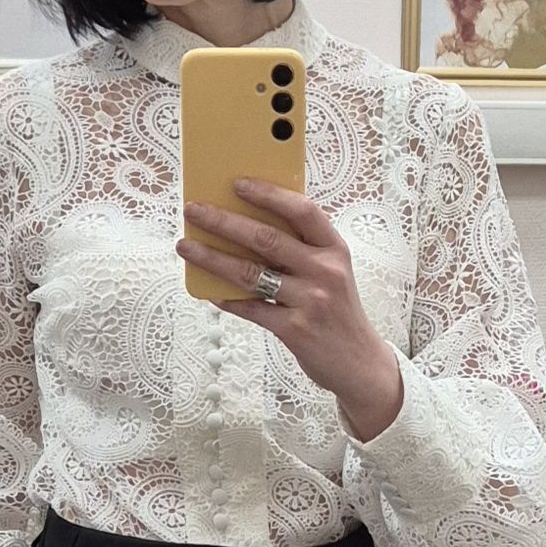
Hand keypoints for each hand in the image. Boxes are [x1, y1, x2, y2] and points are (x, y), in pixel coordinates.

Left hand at [176, 180, 403, 439]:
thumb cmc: (338, 311)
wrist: (360, 363)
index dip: (269, 194)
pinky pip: (251, 309)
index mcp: (335, 249)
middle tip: (193, 210)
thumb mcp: (332, 272)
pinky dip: (227, 299)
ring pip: (250, 272)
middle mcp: (325, 271)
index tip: (237, 183)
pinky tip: (208, 291)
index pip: (302, 211)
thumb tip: (247, 225)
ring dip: (212, 258)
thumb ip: (302, 250)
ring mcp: (310, 301)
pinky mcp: (295, 330)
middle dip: (224, 221)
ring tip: (185, 247)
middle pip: (266, 238)